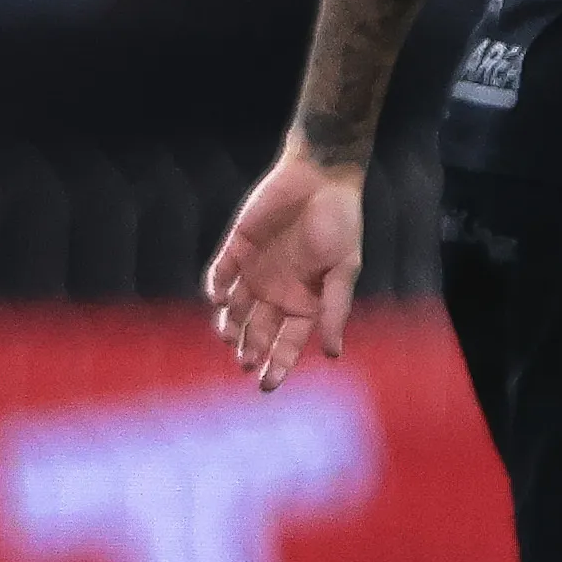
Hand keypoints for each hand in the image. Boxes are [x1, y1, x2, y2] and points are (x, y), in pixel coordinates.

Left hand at [206, 141, 364, 389]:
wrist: (320, 176)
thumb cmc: (340, 223)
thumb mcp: (344, 270)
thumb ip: (334, 310)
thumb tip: (334, 354)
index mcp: (305, 300)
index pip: (288, 342)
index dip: (278, 364)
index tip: (267, 385)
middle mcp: (277, 291)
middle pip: (257, 332)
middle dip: (250, 350)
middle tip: (244, 362)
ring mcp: (255, 270)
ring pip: (234, 309)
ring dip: (230, 324)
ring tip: (230, 334)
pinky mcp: (237, 247)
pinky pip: (220, 273)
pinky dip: (217, 286)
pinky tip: (220, 297)